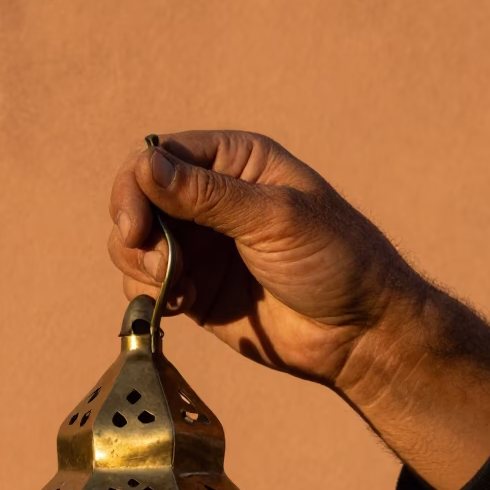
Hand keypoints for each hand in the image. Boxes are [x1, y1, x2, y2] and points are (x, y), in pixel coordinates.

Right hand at [110, 130, 419, 387]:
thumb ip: (208, 195)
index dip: (136, 186)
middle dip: (133, 231)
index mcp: (235, 162)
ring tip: (177, 291)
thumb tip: (145, 166)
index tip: (135, 226)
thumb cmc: (334, 261)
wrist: (357, 333)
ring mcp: (199, 245)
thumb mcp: (275, 218)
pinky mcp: (193, 289)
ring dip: (140, 266)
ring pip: (132, 243)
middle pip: (136, 198)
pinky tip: (184, 306)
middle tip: (156, 265)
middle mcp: (209, 198)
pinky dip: (149, 295)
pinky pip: (145, 284)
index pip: (159, 156)